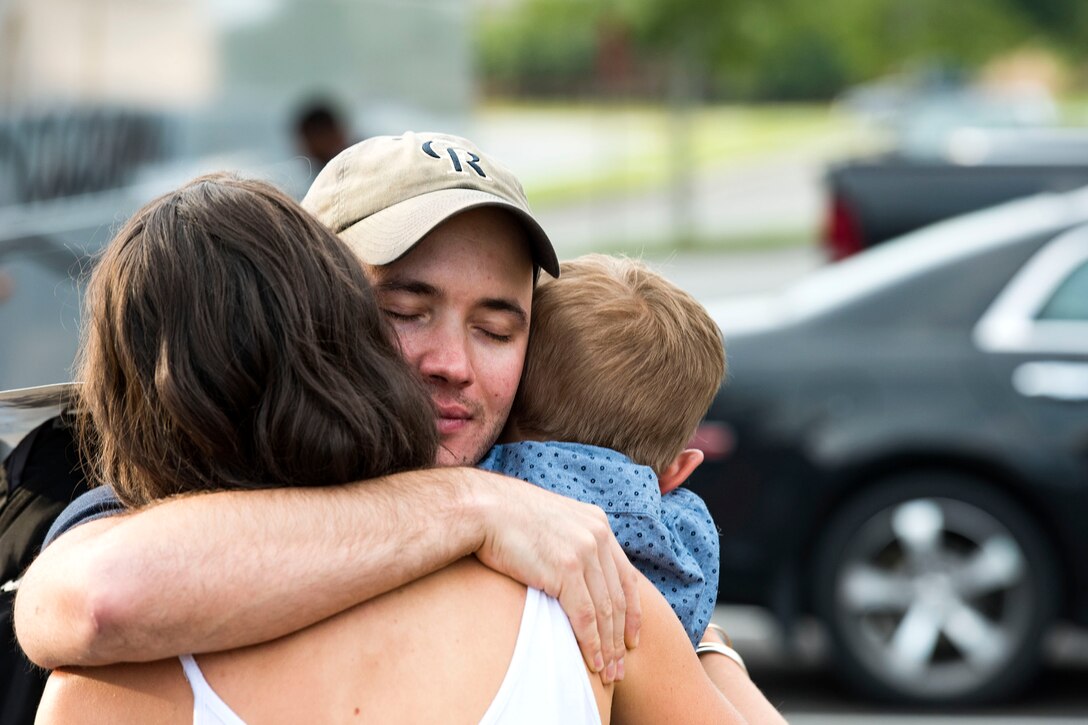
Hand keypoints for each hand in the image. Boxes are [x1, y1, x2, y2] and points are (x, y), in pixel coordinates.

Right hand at [472, 475, 640, 683]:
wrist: (482, 508)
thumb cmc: (506, 518)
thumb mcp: (552, 524)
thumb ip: (570, 544)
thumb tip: (574, 573)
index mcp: (598, 524)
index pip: (627, 576)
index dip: (633, 613)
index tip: (632, 639)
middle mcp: (598, 536)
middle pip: (619, 598)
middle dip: (620, 637)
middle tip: (620, 667)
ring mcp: (584, 551)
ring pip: (605, 611)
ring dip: (608, 647)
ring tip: (608, 673)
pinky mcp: (566, 569)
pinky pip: (585, 616)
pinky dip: (591, 644)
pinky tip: (592, 663)